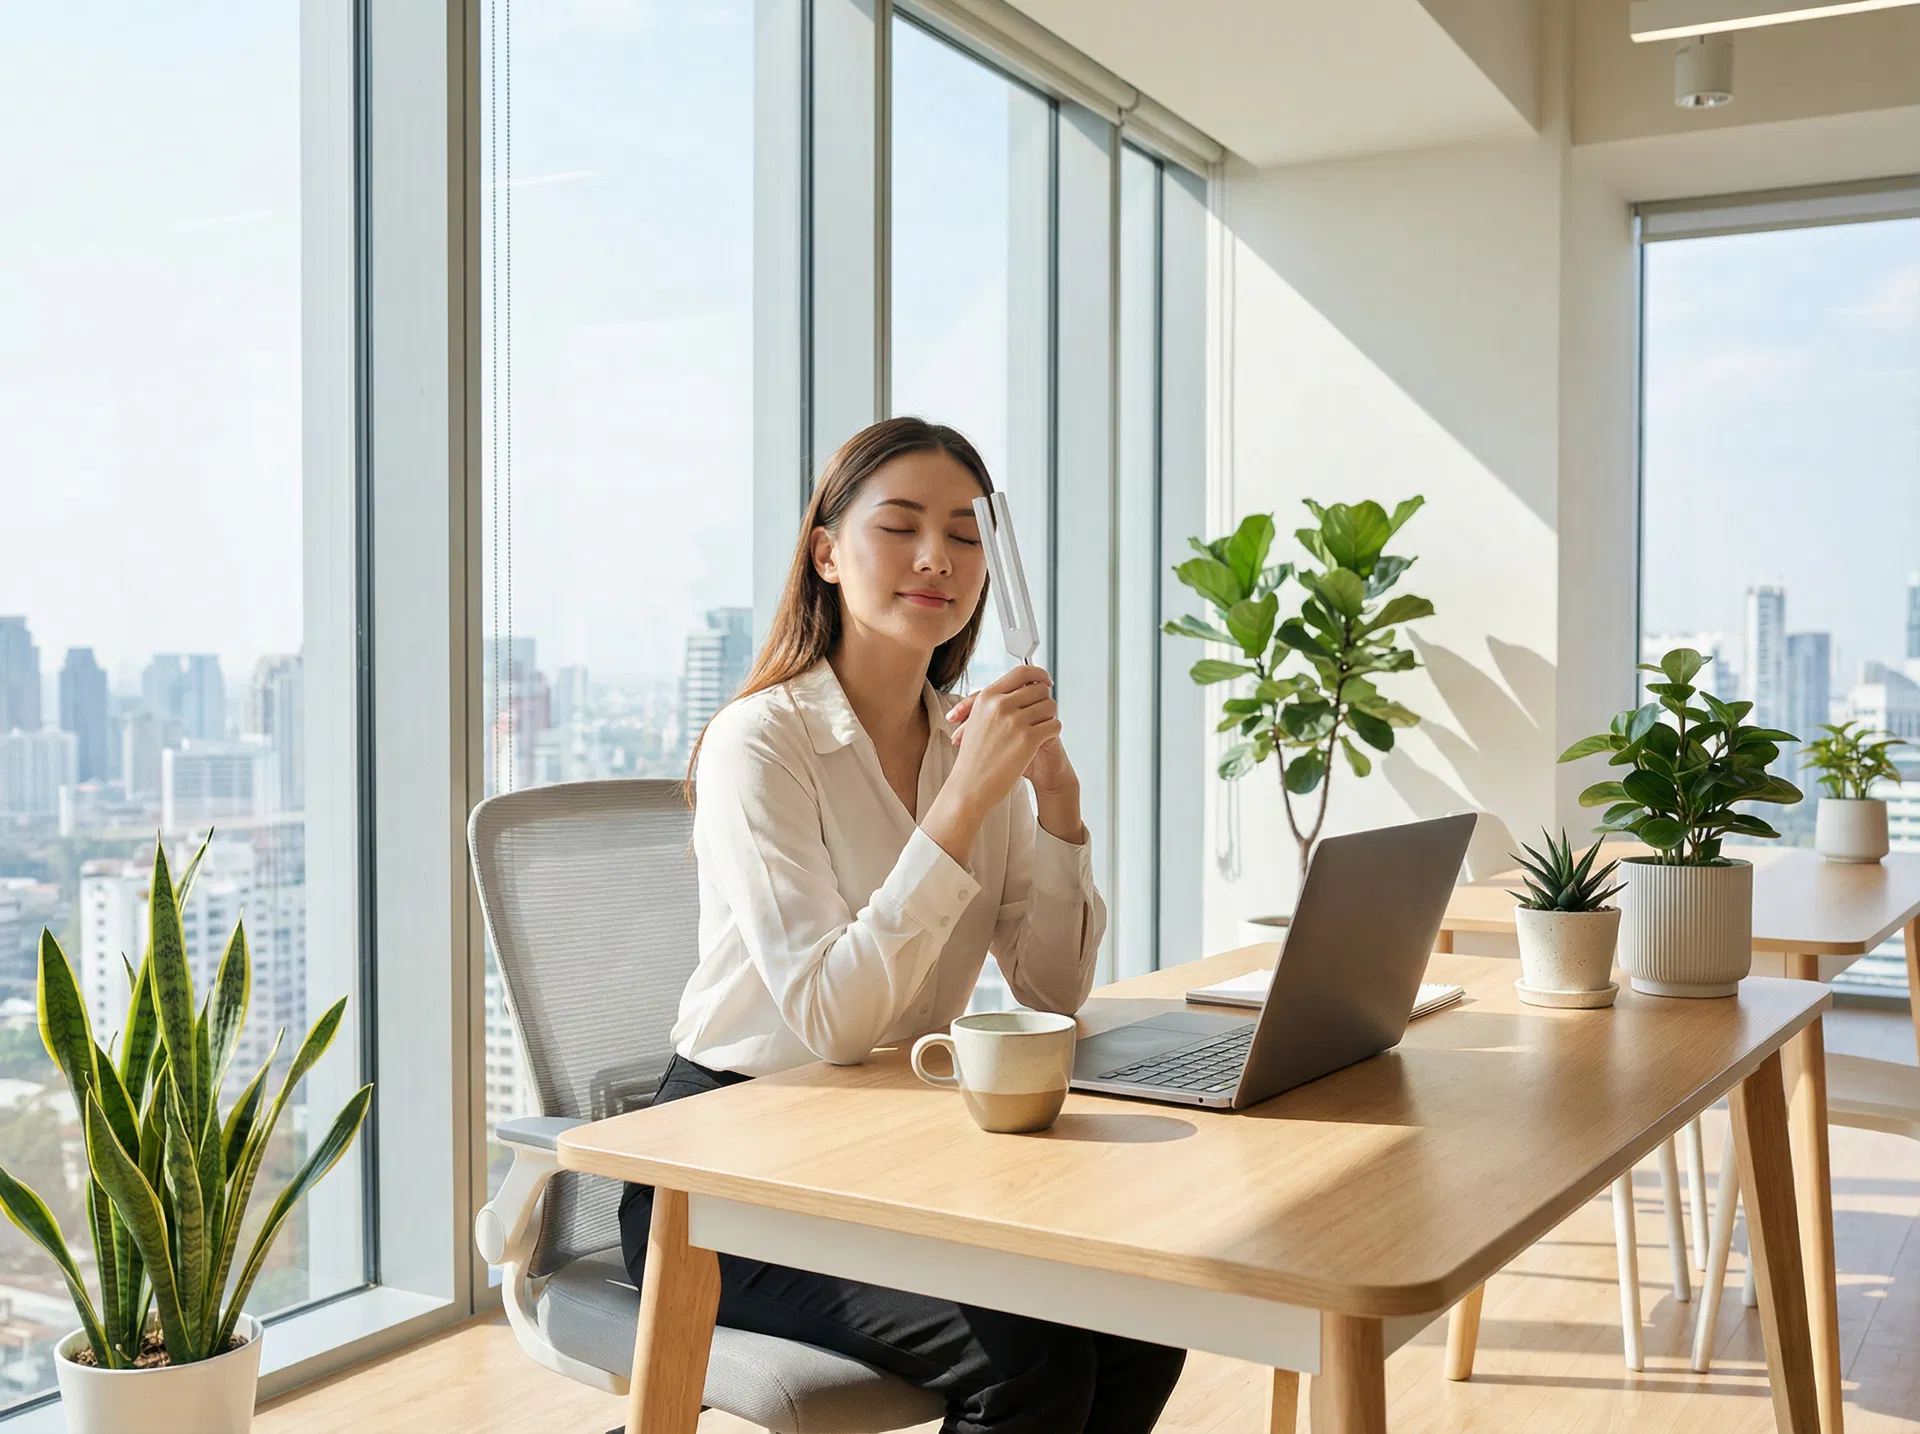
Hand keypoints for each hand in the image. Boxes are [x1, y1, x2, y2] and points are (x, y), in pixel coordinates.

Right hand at [947, 667, 1077, 797]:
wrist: (969, 786)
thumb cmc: (974, 757)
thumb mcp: (977, 720)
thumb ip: (998, 701)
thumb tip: (1024, 686)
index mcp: (988, 696)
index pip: (1022, 671)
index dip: (1039, 674)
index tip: (1045, 681)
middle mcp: (1000, 704)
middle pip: (1040, 689)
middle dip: (1044, 701)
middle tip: (1040, 716)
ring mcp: (1014, 721)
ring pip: (1050, 706)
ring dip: (1048, 718)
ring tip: (1037, 732)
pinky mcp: (1028, 739)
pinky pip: (1054, 725)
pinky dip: (1052, 733)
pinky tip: (1040, 742)